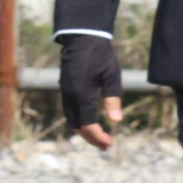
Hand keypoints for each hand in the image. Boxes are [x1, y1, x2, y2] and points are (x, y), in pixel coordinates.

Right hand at [59, 34, 123, 149]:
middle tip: (106, 146)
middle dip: (91, 137)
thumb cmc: (100, 55)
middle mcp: (69, 94)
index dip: (98, 137)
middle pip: (77, 124)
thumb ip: (113, 98)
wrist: (82, 36)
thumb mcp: (111, 76)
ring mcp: (65, 90)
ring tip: (99, 138)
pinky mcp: (65, 86)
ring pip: (71, 118)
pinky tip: (90, 121)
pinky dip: (79, 119)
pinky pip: (69, 109)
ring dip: (84, 130)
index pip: (87, 124)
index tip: (110, 144)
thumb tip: (116, 121)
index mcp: (81, 93)